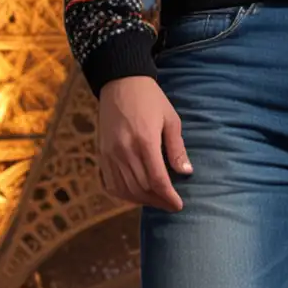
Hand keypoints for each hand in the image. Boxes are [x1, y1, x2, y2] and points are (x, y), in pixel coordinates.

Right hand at [98, 75, 192, 210]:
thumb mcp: (170, 118)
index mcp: (144, 141)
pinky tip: (135, 195)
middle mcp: (124, 151)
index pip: (157, 180)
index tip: (178, 205)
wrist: (120, 82)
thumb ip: (177, 148)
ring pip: (125, 190)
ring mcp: (110, 154)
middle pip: (141, 188)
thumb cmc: (150, 98)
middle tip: (170, 205)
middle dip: (158, 201)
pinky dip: (123, 194)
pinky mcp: (101, 154)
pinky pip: (110, 184)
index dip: (168, 197)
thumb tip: (186, 172)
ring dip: (142, 200)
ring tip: (156, 201)